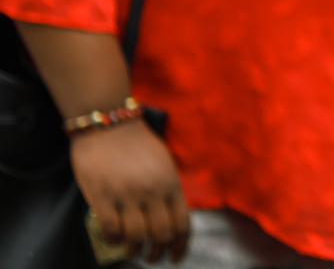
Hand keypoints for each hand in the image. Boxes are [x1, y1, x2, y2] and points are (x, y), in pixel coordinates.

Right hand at [70, 121, 189, 263]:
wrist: (109, 125)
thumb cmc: (137, 144)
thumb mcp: (164, 164)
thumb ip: (168, 189)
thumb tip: (169, 216)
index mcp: (171, 184)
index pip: (182, 224)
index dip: (181, 246)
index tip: (176, 258)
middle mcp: (152, 192)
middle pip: (162, 235)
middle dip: (159, 252)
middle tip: (152, 258)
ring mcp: (127, 196)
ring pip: (137, 237)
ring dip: (135, 252)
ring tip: (133, 253)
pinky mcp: (103, 198)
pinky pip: (111, 230)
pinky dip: (114, 240)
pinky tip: (115, 239)